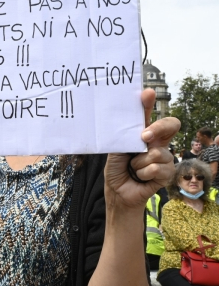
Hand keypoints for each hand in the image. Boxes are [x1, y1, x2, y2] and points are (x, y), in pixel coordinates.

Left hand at [104, 89, 179, 210]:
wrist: (118, 191)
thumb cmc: (117, 169)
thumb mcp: (116, 149)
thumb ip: (124, 136)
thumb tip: (127, 123)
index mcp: (143, 134)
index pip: (148, 115)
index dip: (149, 103)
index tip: (147, 93)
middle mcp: (157, 142)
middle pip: (170, 125)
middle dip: (158, 128)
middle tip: (144, 136)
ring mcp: (164, 156)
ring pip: (156, 152)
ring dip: (138, 163)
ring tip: (133, 168)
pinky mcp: (167, 172)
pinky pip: (157, 167)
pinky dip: (144, 173)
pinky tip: (140, 177)